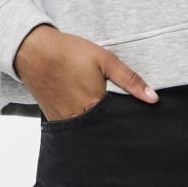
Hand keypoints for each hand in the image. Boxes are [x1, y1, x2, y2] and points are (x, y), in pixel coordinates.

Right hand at [13, 25, 158, 120]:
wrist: (34, 51)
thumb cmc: (69, 52)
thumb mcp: (105, 59)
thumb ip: (130, 79)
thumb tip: (153, 98)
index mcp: (94, 106)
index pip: (119, 126)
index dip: (129, 126)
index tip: (139, 127)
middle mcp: (78, 120)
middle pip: (104, 134)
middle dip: (115, 131)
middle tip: (125, 126)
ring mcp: (64, 123)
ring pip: (88, 135)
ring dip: (99, 130)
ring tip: (107, 119)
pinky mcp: (54, 121)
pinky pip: (73, 130)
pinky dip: (84, 126)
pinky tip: (90, 116)